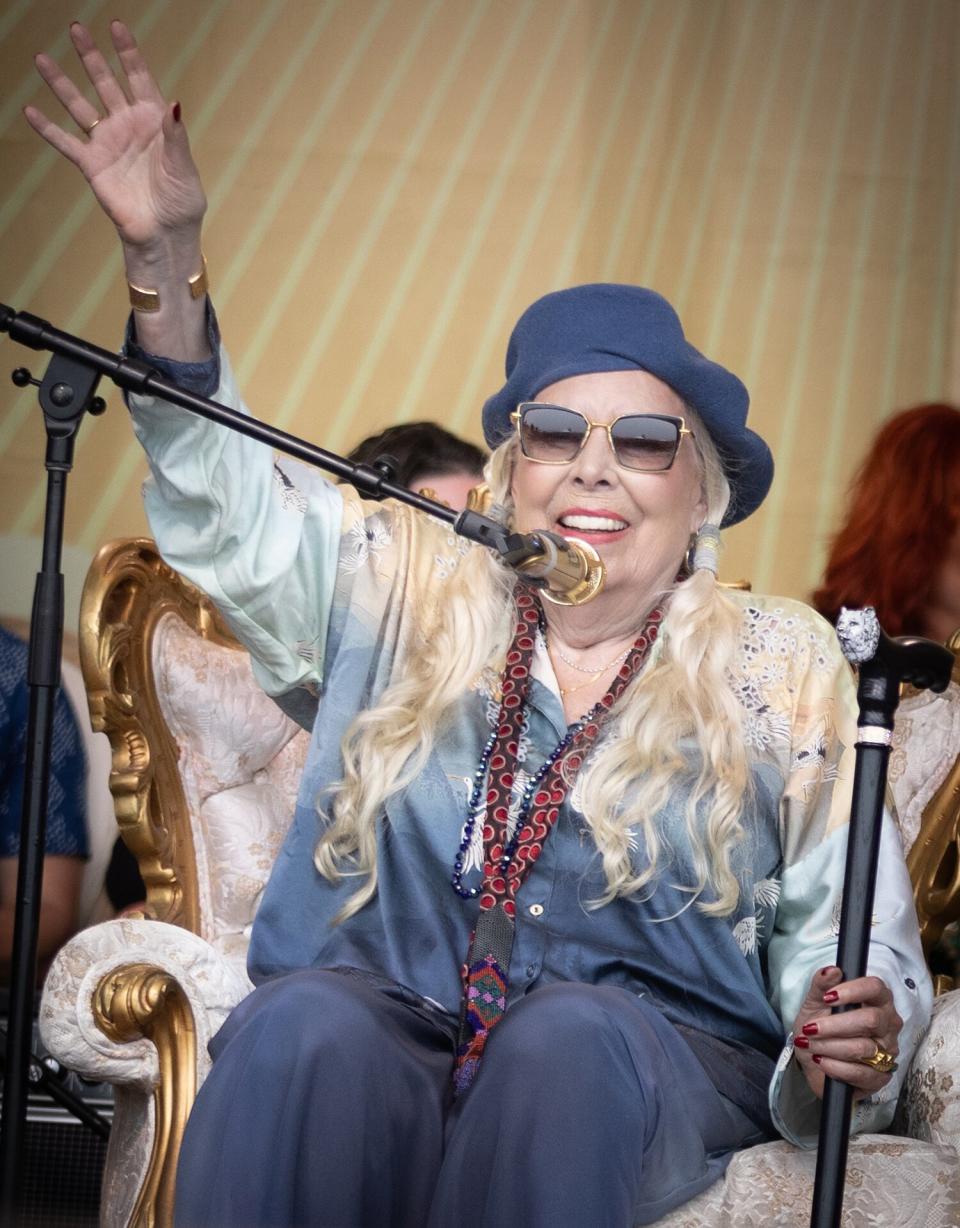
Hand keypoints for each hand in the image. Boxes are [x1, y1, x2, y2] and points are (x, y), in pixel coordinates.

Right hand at [24, 20, 205, 252]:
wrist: (165, 234)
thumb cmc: (182, 202)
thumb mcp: (184, 167)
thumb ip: (176, 136)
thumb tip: (174, 104)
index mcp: (153, 120)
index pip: (139, 78)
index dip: (128, 53)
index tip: (116, 26)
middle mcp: (127, 125)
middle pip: (105, 82)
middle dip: (91, 56)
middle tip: (75, 28)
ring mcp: (108, 143)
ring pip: (79, 106)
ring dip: (61, 83)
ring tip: (42, 59)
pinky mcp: (92, 165)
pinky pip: (65, 143)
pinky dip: (47, 129)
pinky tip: (30, 110)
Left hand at [790, 965, 902, 1101]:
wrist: (813, 1058)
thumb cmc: (819, 1025)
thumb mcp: (814, 1002)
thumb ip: (821, 984)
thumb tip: (831, 971)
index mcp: (876, 999)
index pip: (875, 988)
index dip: (852, 991)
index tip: (828, 996)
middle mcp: (887, 1024)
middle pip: (871, 1020)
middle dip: (834, 1025)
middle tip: (810, 1028)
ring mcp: (887, 1052)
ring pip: (863, 1048)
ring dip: (829, 1047)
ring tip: (810, 1045)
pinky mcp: (881, 1077)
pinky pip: (861, 1073)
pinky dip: (835, 1067)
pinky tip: (821, 1061)